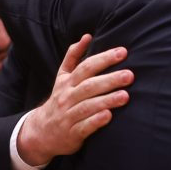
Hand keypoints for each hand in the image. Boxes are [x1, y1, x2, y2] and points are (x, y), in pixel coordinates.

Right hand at [17, 34, 133, 165]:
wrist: (40, 132)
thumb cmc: (60, 100)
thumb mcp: (62, 77)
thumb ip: (73, 56)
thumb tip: (87, 36)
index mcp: (68, 82)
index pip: (87, 67)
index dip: (104, 58)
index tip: (123, 52)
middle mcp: (67, 97)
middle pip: (89, 86)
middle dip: (110, 79)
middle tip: (129, 75)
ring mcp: (69, 116)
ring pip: (88, 106)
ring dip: (107, 100)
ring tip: (125, 96)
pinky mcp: (72, 134)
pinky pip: (84, 127)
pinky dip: (96, 121)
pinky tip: (108, 116)